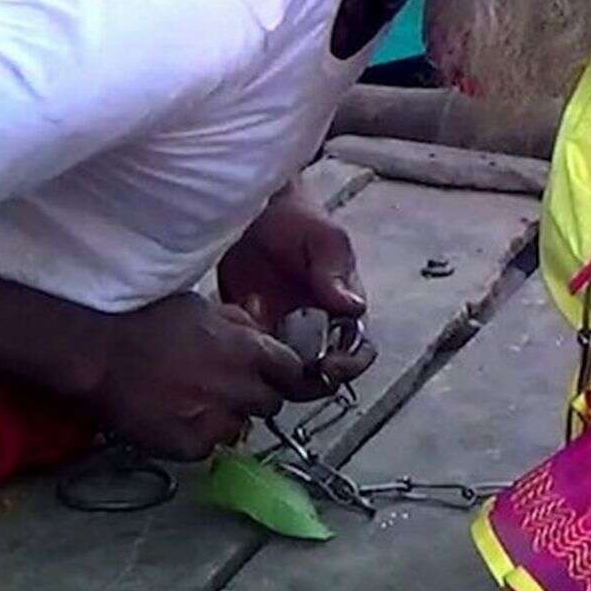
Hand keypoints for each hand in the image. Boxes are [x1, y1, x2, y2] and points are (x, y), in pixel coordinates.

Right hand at [88, 294, 309, 460]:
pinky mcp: (187, 445)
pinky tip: (174, 418)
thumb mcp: (202, 307)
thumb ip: (240, 324)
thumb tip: (260, 331)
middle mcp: (239, 388)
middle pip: (271, 403)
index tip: (280, 377)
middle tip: (227, 387)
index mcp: (248, 352)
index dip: (286, 375)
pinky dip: (197, 436)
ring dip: (226, 417)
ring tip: (192, 401)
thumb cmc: (143, 321)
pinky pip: (208, 447)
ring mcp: (214, 420)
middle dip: (255, 396)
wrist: (95, 351)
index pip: (295, 373)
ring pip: (240, 427)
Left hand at [216, 184, 374, 397]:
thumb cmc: (297, 220)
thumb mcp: (324, 240)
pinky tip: (232, 337)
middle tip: (286, 372)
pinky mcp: (247, 331)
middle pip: (321, 373)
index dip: (350, 365)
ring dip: (271, 373)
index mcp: (344, 309)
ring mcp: (281, 332)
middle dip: (307, 380)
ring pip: (284, 373)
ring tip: (254, 349)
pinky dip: (241, 358)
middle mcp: (316, 328)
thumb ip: (336, 272)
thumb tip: (353, 308)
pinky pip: (248, 359)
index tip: (331, 367)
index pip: (358, 350)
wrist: (249, 210)